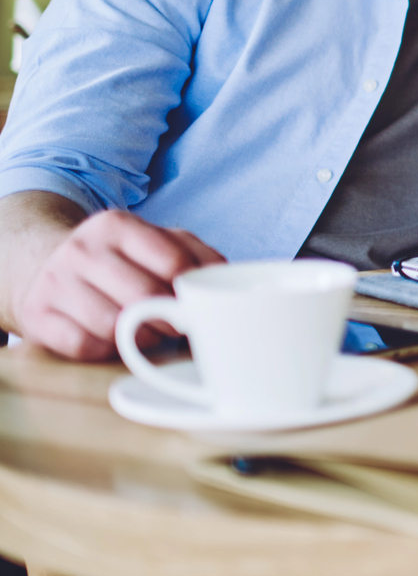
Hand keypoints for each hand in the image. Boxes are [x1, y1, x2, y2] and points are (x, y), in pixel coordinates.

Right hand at [15, 210, 222, 360]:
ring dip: (139, 338)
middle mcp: (81, 250)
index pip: (172, 262)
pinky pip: (83, 345)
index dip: (191, 292)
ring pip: (113, 324)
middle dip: (170, 319)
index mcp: (116, 225)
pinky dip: (106, 350)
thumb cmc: (120, 260)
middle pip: (143, 296)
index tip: (198, 306)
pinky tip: (114, 340)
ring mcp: (55, 282)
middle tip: (178, 328)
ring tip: (147, 333)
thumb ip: (196, 253)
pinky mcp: (37, 316)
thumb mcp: (157, 242)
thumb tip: (223, 276)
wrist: (47, 266)